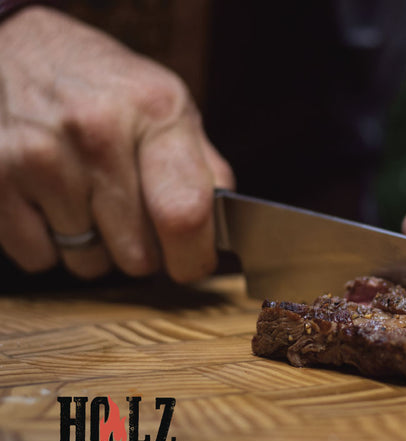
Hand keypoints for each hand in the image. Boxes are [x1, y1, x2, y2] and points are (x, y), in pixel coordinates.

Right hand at [0, 7, 233, 281]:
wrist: (13, 48)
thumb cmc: (100, 84)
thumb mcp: (166, 104)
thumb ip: (203, 166)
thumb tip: (224, 229)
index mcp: (153, 111)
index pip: (184, 213)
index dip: (193, 258)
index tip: (192, 265)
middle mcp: (96, 133)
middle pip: (138, 254)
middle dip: (141, 250)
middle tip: (129, 214)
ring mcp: (39, 158)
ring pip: (88, 262)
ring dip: (93, 247)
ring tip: (85, 198)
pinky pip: (39, 258)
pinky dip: (48, 243)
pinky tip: (50, 201)